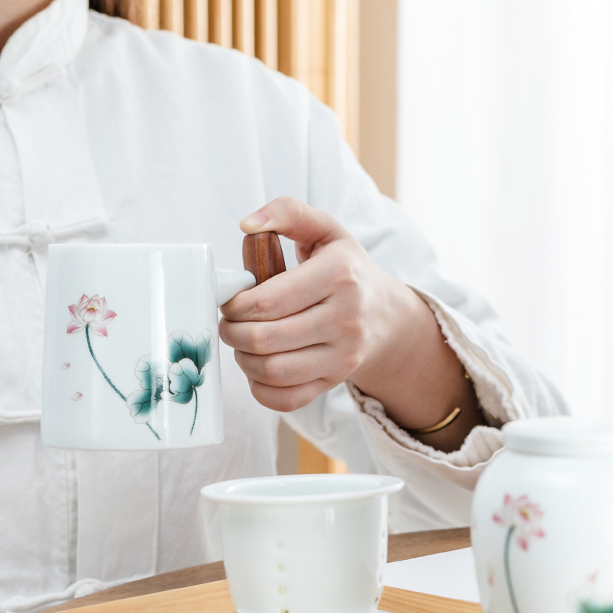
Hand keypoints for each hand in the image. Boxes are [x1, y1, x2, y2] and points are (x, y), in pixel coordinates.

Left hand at [219, 197, 482, 450]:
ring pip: (273, 371)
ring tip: (242, 343)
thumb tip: (247, 225)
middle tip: (228, 323)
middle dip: (232, 332)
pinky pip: (288, 399)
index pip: (267, 300)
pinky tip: (258, 369)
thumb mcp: (326, 230)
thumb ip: (287, 212)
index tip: (229, 300)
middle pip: (265, 339)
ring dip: (243, 360)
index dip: (234, 304)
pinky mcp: (336, 381)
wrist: (385, 314)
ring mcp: (343, 355)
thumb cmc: (346, 269)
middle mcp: (345, 318)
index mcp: (339, 275)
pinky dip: (261, 390)